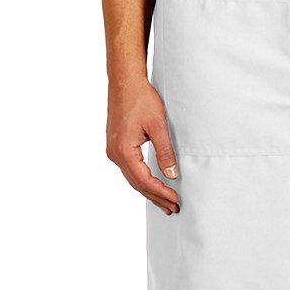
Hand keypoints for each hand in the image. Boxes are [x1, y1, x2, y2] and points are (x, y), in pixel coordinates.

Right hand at [106, 75, 180, 215]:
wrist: (125, 81)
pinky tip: (151, 183)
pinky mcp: (116, 145)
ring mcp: (113, 150)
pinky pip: (129, 169)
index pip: (144, 180)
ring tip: (164, 202)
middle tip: (173, 208)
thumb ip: (165, 151)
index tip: (175, 200)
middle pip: (136, 183)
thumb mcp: (158, 124)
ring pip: (132, 178)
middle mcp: (114, 154)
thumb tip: (171, 175)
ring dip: (148, 190)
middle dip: (155, 197)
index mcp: (123, 151)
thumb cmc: (141, 99)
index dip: (160, 192)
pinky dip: (141, 178)